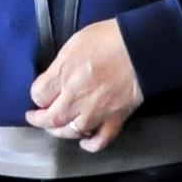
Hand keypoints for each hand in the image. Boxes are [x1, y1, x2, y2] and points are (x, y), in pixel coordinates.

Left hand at [25, 18, 142, 150]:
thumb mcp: (77, 41)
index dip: (37, 95)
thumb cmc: (113, 37)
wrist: (145, 46)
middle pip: (48, 119)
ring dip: (60, 131)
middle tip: (37, 117)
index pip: (38, 95)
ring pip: (69, 132)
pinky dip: (91, 144)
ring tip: (58, 126)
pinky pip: (100, 140)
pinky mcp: (115, 118)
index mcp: (64, 74)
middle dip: (39, 119)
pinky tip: (85, 141)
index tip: (40, 93)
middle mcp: (75, 97)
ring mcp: (95, 111)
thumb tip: (56, 76)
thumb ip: (62, 63)